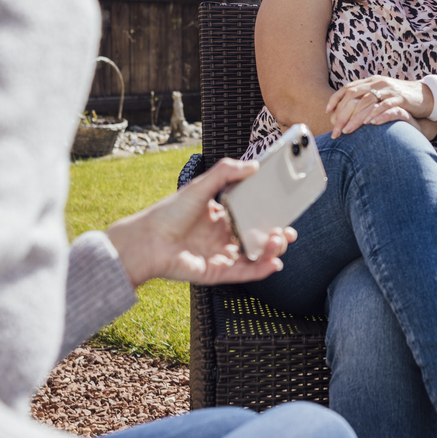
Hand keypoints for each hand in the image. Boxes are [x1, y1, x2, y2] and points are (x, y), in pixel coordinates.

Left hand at [105, 158, 296, 287]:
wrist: (147, 240)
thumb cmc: (168, 213)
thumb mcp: (200, 186)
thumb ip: (226, 172)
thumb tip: (253, 164)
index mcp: (220, 217)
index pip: (252, 216)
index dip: (270, 215)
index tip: (285, 210)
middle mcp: (223, 237)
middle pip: (257, 238)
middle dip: (277, 236)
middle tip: (289, 231)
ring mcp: (221, 256)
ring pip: (254, 256)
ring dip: (272, 251)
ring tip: (280, 240)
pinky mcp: (217, 272)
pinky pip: (245, 273)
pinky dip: (261, 270)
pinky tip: (274, 263)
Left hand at [326, 75, 432, 137]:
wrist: (424, 96)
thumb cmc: (399, 100)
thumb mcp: (380, 95)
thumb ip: (365, 99)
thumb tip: (346, 110)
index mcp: (370, 81)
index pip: (348, 88)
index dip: (336, 98)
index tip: (327, 112)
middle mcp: (378, 83)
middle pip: (354, 96)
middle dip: (343, 113)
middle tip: (336, 129)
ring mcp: (389, 90)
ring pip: (368, 102)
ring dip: (356, 118)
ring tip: (348, 130)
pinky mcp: (401, 98)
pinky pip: (386, 106)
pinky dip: (377, 115)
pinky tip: (370, 125)